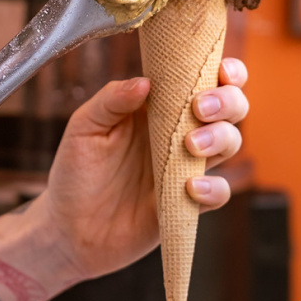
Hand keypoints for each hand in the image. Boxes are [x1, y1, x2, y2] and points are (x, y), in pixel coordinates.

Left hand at [35, 58, 248, 280]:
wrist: (69, 229)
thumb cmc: (75, 172)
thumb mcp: (84, 127)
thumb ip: (111, 100)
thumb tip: (145, 81)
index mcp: (157, 106)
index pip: (202, 79)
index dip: (224, 72)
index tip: (221, 70)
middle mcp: (179, 132)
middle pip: (231, 107)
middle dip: (227, 101)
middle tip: (200, 109)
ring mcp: (186, 168)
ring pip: (230, 143)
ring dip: (220, 138)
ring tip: (190, 146)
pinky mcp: (188, 203)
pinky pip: (219, 192)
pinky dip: (213, 188)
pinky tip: (189, 188)